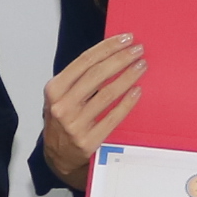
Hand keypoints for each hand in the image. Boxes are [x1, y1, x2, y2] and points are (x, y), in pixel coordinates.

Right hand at [39, 33, 148, 193]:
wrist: (58, 158)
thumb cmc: (62, 122)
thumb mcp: (60, 97)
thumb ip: (78, 79)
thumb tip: (110, 53)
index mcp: (54, 89)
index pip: (84, 61)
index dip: (107, 47)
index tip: (126, 38)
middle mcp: (62, 106)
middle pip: (97, 74)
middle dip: (121, 58)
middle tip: (138, 50)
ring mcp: (75, 124)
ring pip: (107, 94)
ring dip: (127, 77)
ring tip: (141, 66)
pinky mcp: (88, 141)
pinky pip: (113, 118)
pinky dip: (127, 102)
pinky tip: (137, 91)